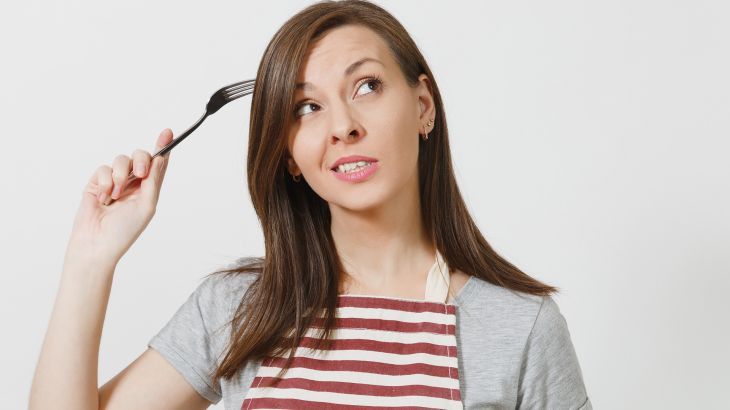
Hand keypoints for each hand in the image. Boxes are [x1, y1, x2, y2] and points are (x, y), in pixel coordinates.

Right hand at [64, 128, 172, 266]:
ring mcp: (114, 181)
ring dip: (120, 177)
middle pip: (140, 156)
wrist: (96, 244)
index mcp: (148, 188)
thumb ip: (154, 180)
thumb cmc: (124, 231)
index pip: (157, 164)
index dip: (163, 147)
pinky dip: (105, 183)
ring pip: (120, 160)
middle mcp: (133, 183)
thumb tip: (162, 157)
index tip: (168, 132)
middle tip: (140, 174)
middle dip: (140, 160)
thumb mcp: (146, 205)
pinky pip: (103, 169)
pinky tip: (104, 198)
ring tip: (115, 196)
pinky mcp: (96, 183)